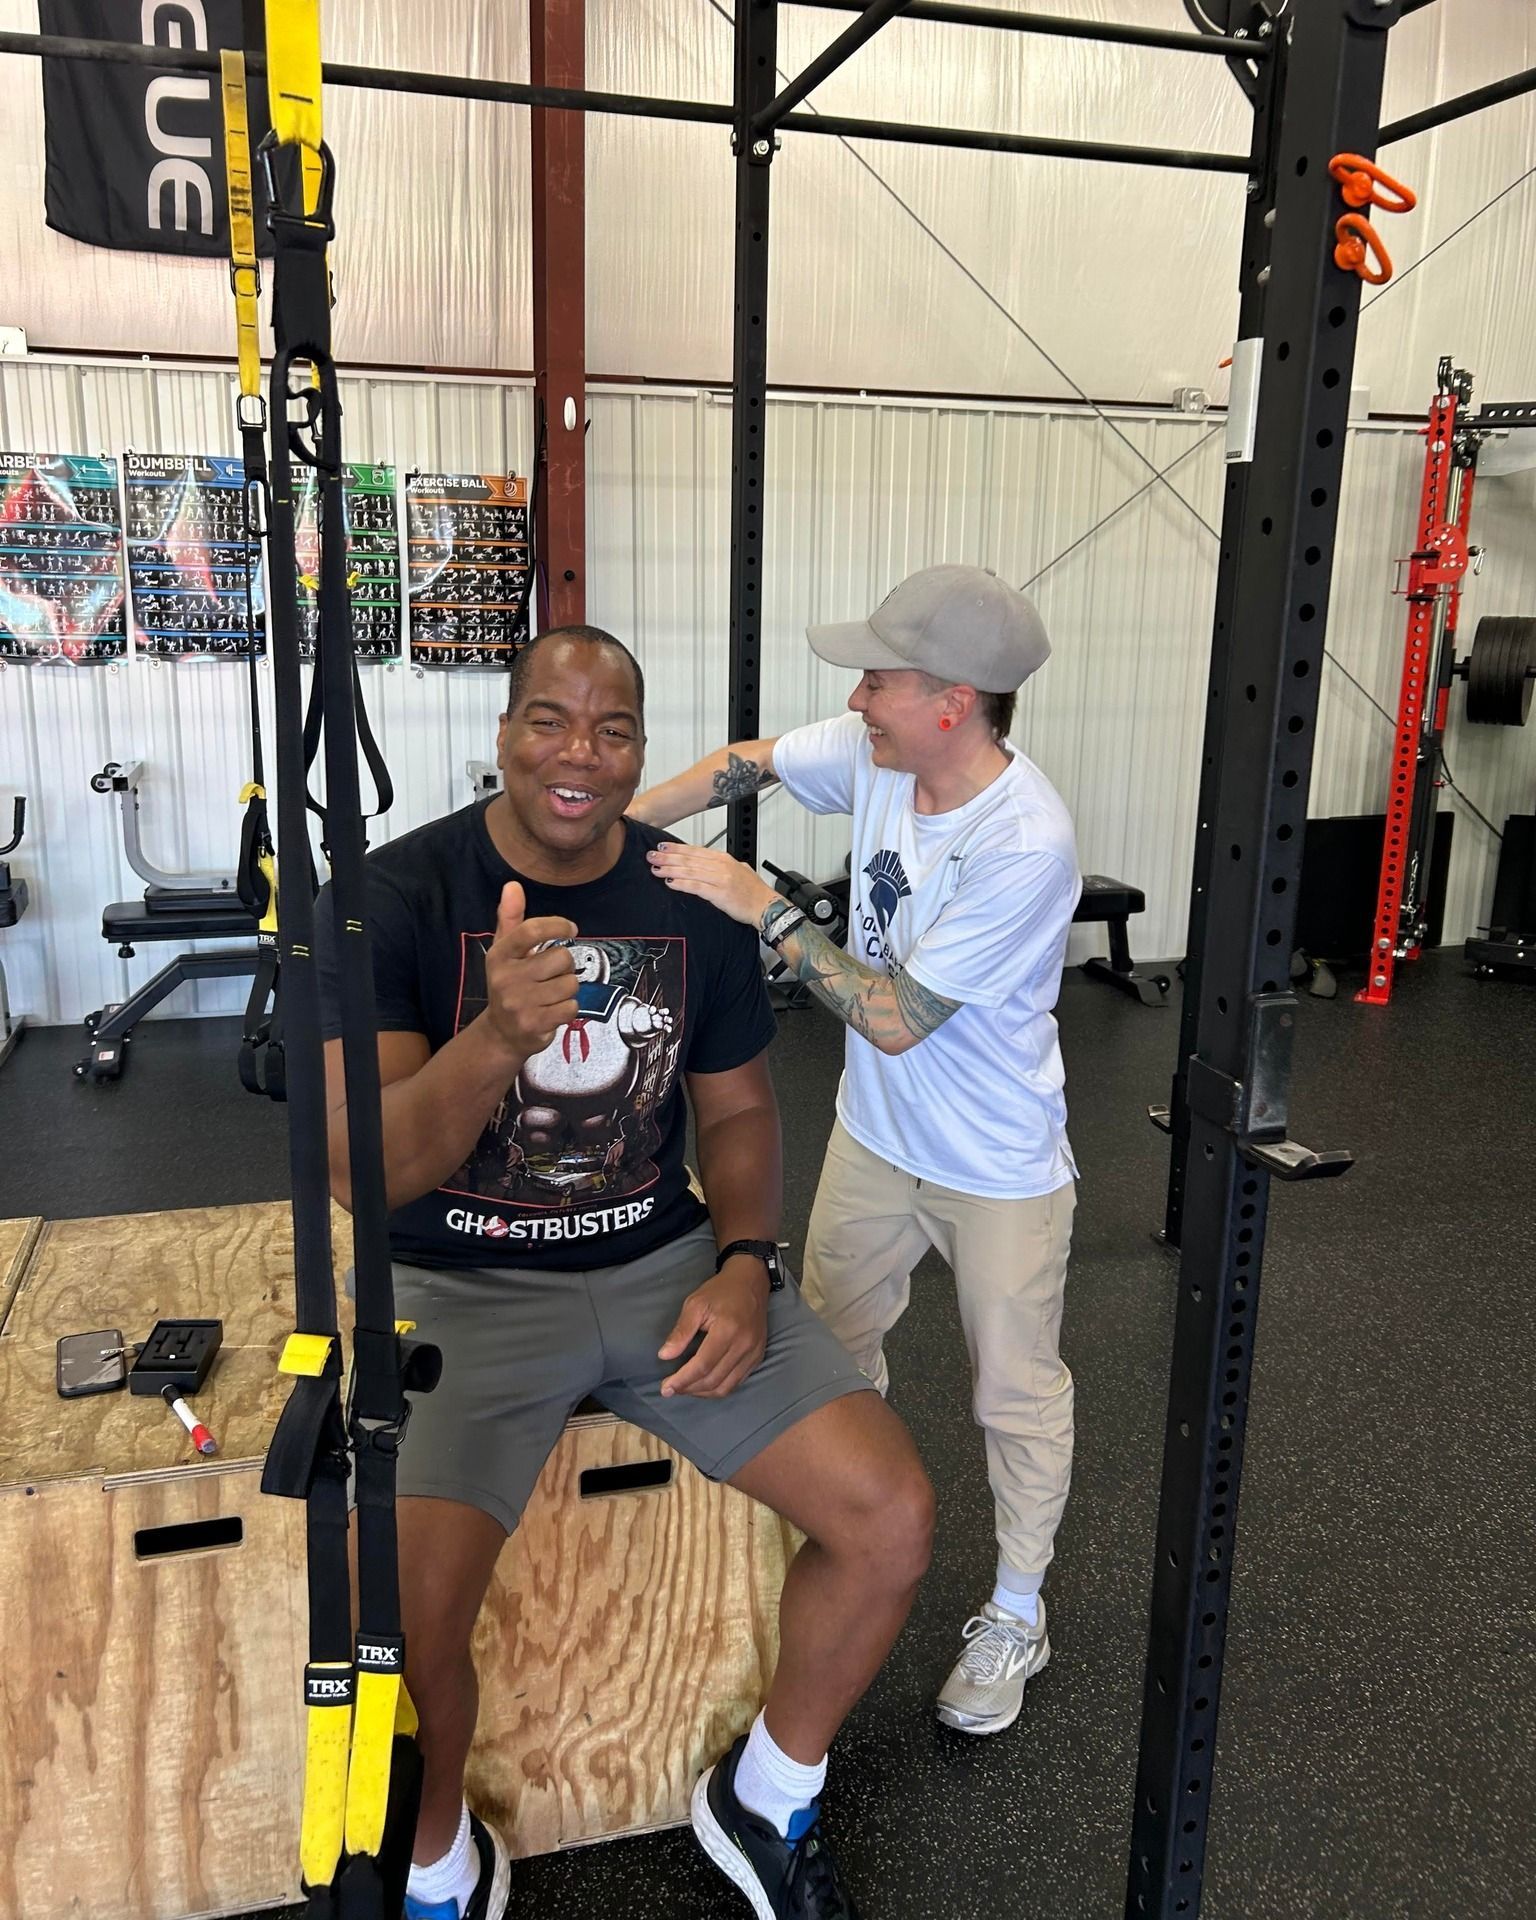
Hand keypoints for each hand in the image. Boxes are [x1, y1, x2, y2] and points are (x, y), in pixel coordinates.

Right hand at [483, 882, 579, 1058]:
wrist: (501, 1033)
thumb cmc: (509, 984)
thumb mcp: (505, 951)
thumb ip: (511, 918)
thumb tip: (512, 885)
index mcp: (500, 955)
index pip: (531, 931)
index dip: (556, 925)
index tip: (571, 928)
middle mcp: (506, 978)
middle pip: (561, 959)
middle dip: (565, 967)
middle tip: (551, 976)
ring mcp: (519, 1003)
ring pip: (570, 984)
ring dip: (567, 990)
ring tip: (549, 996)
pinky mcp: (534, 1024)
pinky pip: (571, 1007)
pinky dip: (567, 1009)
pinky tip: (551, 1011)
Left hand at [646, 844, 778, 929]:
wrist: (766, 906)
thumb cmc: (754, 892)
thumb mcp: (738, 870)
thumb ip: (721, 866)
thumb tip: (706, 864)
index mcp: (724, 859)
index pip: (695, 850)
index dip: (677, 848)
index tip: (662, 846)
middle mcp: (721, 866)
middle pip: (689, 859)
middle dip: (668, 857)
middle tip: (651, 855)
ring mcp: (720, 879)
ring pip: (690, 871)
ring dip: (670, 869)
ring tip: (656, 868)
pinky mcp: (719, 894)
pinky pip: (696, 887)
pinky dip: (681, 884)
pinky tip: (670, 882)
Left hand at [657, 1257, 770, 1397]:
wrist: (751, 1282)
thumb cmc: (720, 1291)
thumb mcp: (695, 1304)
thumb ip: (681, 1331)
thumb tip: (664, 1356)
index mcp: (728, 1330)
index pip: (702, 1365)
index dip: (682, 1380)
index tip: (666, 1387)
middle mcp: (744, 1346)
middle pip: (713, 1380)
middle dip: (689, 1389)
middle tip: (671, 1389)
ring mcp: (753, 1354)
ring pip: (726, 1387)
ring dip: (702, 1393)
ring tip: (685, 1388)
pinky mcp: (757, 1357)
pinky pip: (736, 1382)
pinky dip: (718, 1388)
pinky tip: (704, 1384)